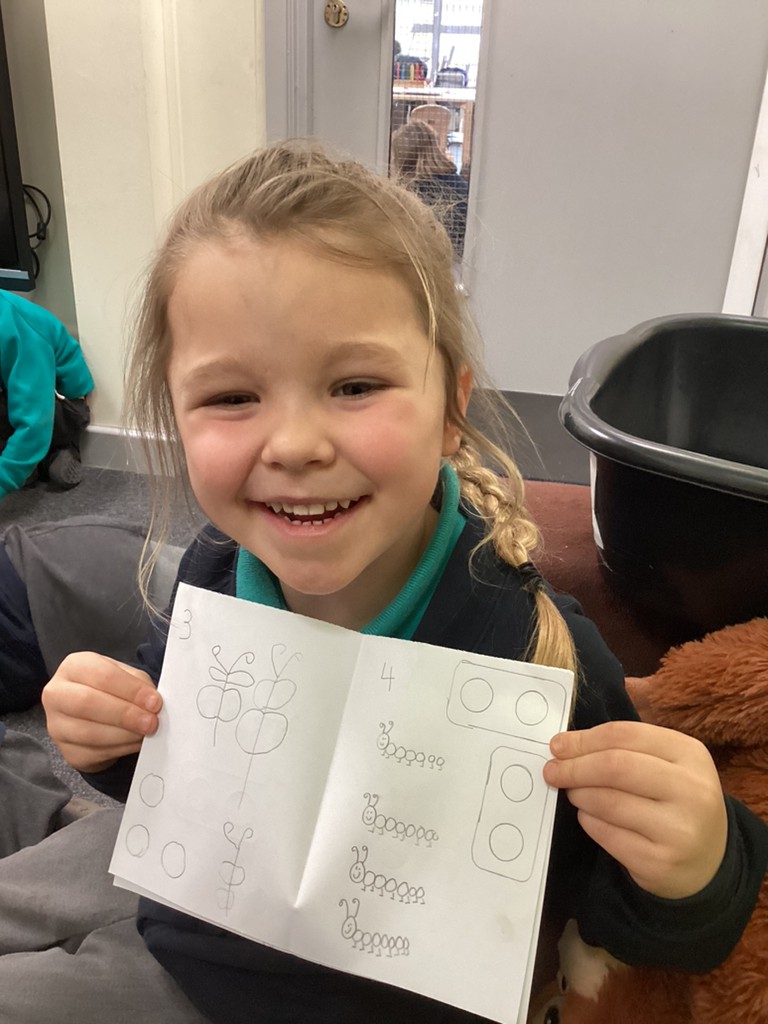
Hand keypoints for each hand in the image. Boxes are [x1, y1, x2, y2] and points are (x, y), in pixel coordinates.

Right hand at [42, 652, 161, 773]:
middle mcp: (57, 694)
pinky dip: (120, 750)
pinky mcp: (67, 751)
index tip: (154, 702)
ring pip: (89, 733)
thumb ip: (139, 686)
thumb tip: (152, 703)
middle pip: (87, 703)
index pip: (102, 675)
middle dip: (125, 714)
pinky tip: (134, 744)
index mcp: (74, 667)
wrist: (95, 715)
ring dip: (124, 735)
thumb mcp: (127, 677)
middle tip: (151, 722)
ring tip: (145, 734)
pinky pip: (94, 753)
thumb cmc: (112, 690)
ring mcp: (57, 725)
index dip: (131, 690)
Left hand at [543, 720, 727, 898]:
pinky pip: (606, 834)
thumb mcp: (666, 765)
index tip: (557, 745)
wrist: (709, 862)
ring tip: (575, 794)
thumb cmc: (675, 801)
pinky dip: (588, 821)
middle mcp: (691, 790)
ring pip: (607, 802)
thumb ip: (624, 749)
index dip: (584, 739)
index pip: (624, 735)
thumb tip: (565, 746)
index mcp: (689, 754)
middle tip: (552, 770)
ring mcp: (678, 830)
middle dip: (574, 767)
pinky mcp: (659, 862)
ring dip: (579, 795)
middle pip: (614, 766)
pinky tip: (591, 817)